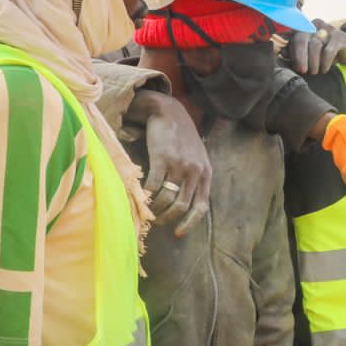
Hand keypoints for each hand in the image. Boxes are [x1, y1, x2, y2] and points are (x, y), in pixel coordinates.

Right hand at [140, 93, 212, 236]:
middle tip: (157, 222)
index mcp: (205, 173)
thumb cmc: (180, 137)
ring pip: (167, 198)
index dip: (189, 223)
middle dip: (168, 218)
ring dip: (155, 209)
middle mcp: (195, 171)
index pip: (201, 206)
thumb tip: (183, 206)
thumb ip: (194, 178)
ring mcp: (179, 165)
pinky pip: (153, 185)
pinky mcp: (162, 158)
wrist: (168, 112)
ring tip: (148, 210)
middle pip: (181, 206)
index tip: (177, 233)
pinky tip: (140, 196)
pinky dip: (146, 195)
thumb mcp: (196, 158)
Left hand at [283, 19, 345, 74]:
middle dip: (300, 57)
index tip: (293, 66)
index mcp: (304, 26)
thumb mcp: (309, 52)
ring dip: (313, 62)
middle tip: (302, 71)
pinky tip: (324, 70)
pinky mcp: (339, 36)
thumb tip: (282, 54)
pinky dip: (325, 62)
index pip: (293, 37)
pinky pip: (328, 50)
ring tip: (314, 72)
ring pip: (315, 45)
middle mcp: (314, 24)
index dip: (291, 52)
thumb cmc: (324, 52)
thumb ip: (295, 52)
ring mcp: (327, 28)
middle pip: (302, 38)